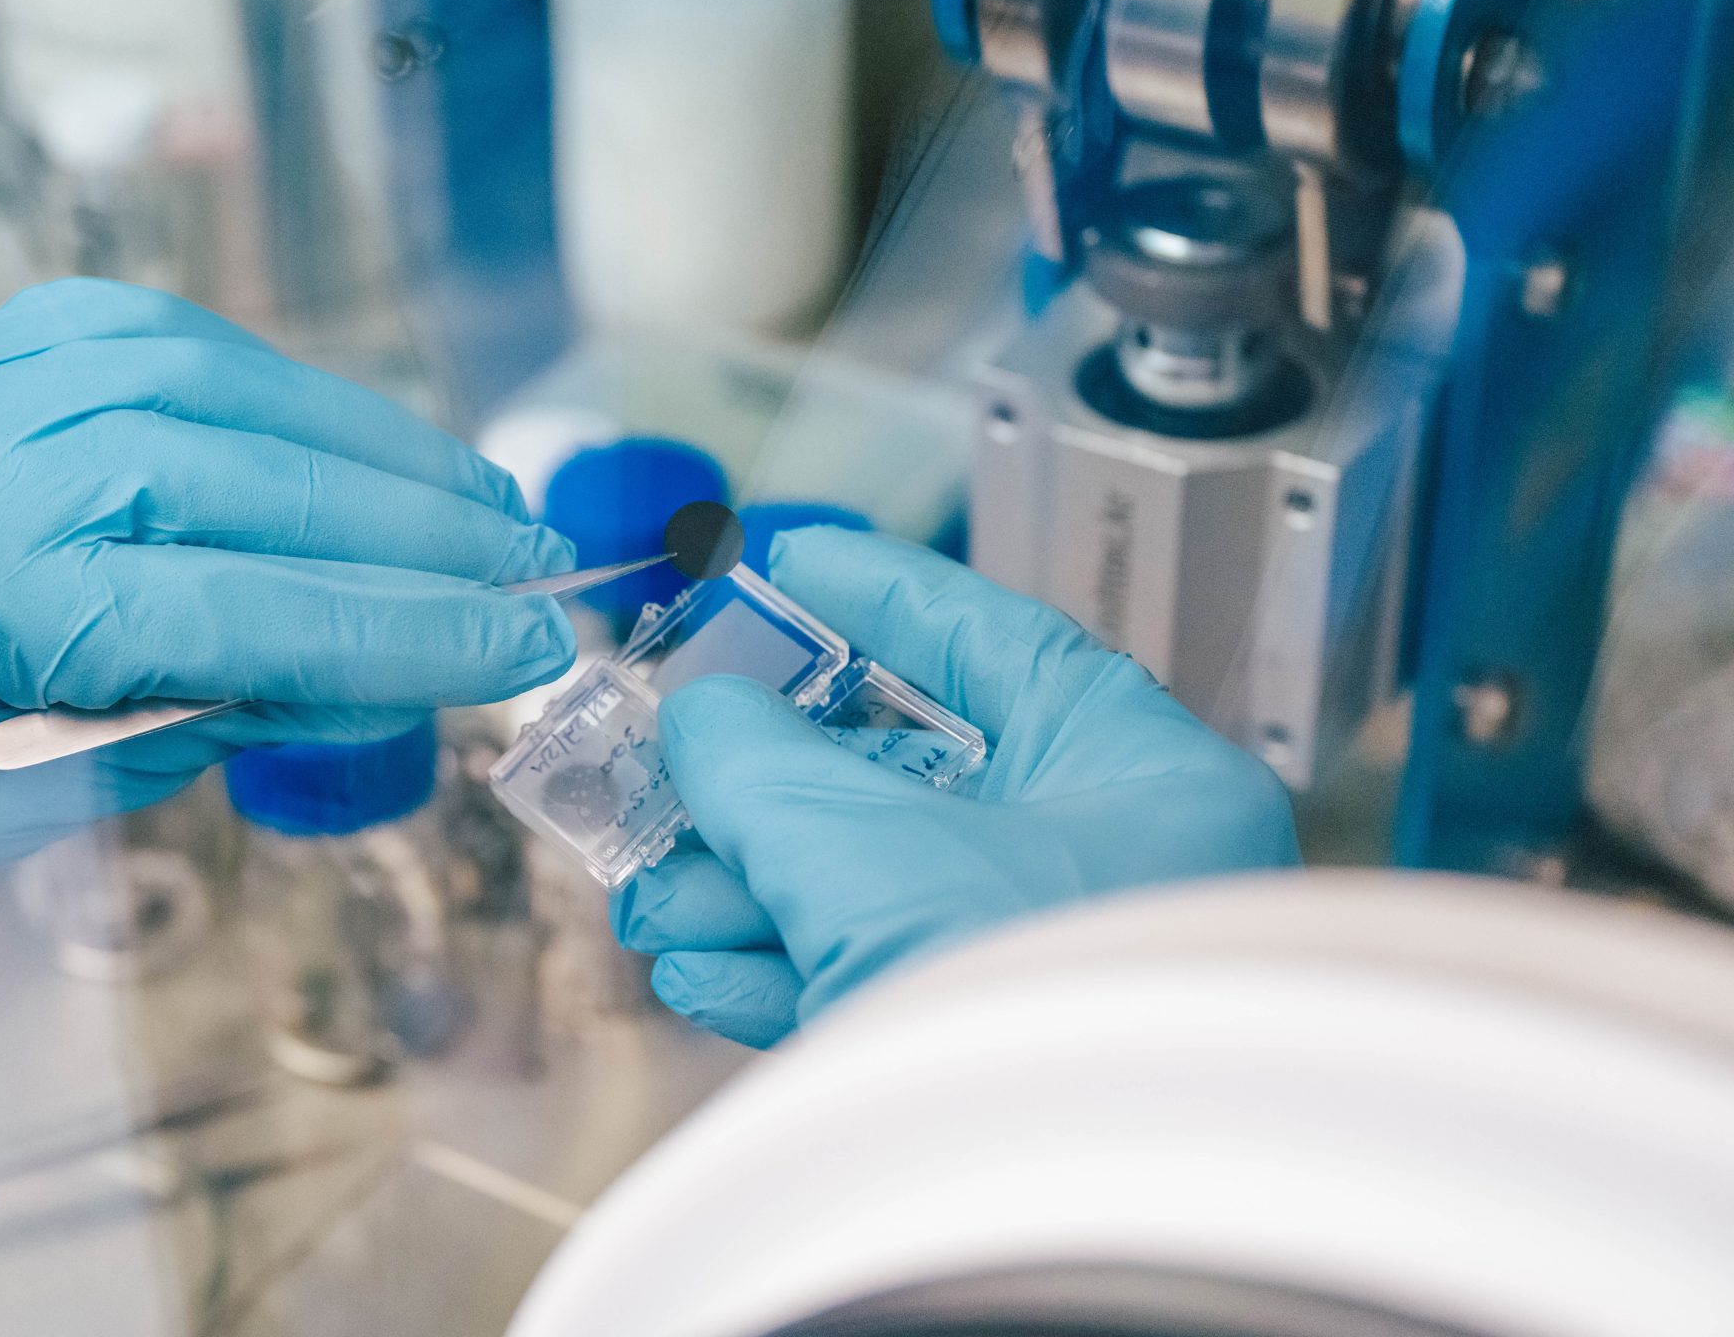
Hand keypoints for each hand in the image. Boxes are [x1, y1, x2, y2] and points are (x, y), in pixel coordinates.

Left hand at [0, 280, 576, 947]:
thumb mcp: (71, 792)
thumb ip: (235, 707)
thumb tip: (413, 661)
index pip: (229, 602)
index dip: (394, 625)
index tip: (518, 648)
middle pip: (230, 472)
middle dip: (402, 521)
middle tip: (527, 564)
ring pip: (202, 378)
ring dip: (358, 437)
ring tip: (472, 496)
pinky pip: (147, 335)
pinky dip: (268, 377)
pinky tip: (352, 427)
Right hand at [611, 527, 1298, 1047]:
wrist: (1051, 1236)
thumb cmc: (1019, 1019)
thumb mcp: (854, 847)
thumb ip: (760, 763)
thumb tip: (702, 720)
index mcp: (1141, 779)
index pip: (1000, 645)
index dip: (882, 595)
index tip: (791, 563)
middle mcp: (1114, 867)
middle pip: (913, 783)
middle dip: (767, 785)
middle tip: (674, 759)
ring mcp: (1056, 969)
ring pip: (880, 891)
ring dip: (750, 888)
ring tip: (657, 895)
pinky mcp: (996, 1061)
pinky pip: (881, 984)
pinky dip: (785, 969)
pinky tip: (702, 970)